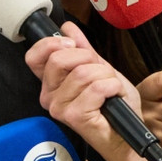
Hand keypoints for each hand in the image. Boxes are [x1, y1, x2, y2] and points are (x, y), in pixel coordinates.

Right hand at [25, 21, 151, 160]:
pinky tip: (113, 96)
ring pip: (82, 72)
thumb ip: (82, 48)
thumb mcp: (98, 68)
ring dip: (105, 75)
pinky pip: (95, 87)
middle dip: (88, 58)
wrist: (127, 132)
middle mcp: (49, 96)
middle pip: (58, 58)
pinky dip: (112, 86)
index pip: (34, 56)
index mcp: (51, 83)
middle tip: (99, 71)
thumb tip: (67, 27)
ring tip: (110, 87)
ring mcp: (59, 107)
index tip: (71, 44)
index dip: (51, 43)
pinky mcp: (74, 116)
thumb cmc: (113, 105)